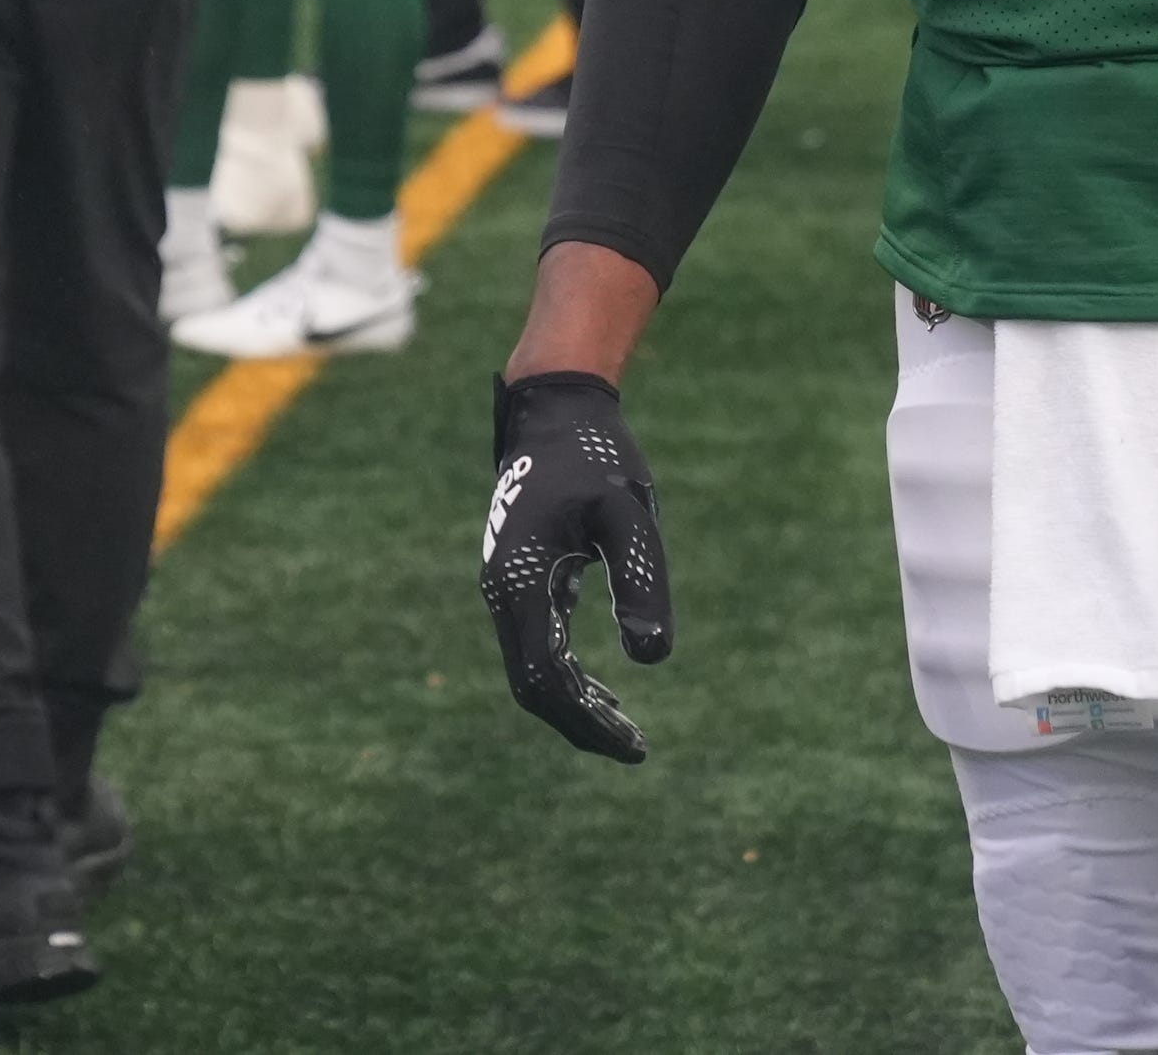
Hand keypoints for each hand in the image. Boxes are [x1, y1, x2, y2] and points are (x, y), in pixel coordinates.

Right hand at [480, 372, 672, 762]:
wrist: (555, 409)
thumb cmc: (596, 456)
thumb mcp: (628, 515)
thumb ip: (639, 580)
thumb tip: (654, 657)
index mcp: (521, 584)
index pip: (546, 680)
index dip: (587, 722)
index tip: (634, 745)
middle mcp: (503, 594)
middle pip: (534, 687)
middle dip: (582, 724)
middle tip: (637, 747)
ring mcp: (506, 588)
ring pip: (533, 670)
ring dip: (575, 705)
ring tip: (627, 730)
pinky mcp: (519, 579)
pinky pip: (537, 645)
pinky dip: (568, 675)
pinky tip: (604, 691)